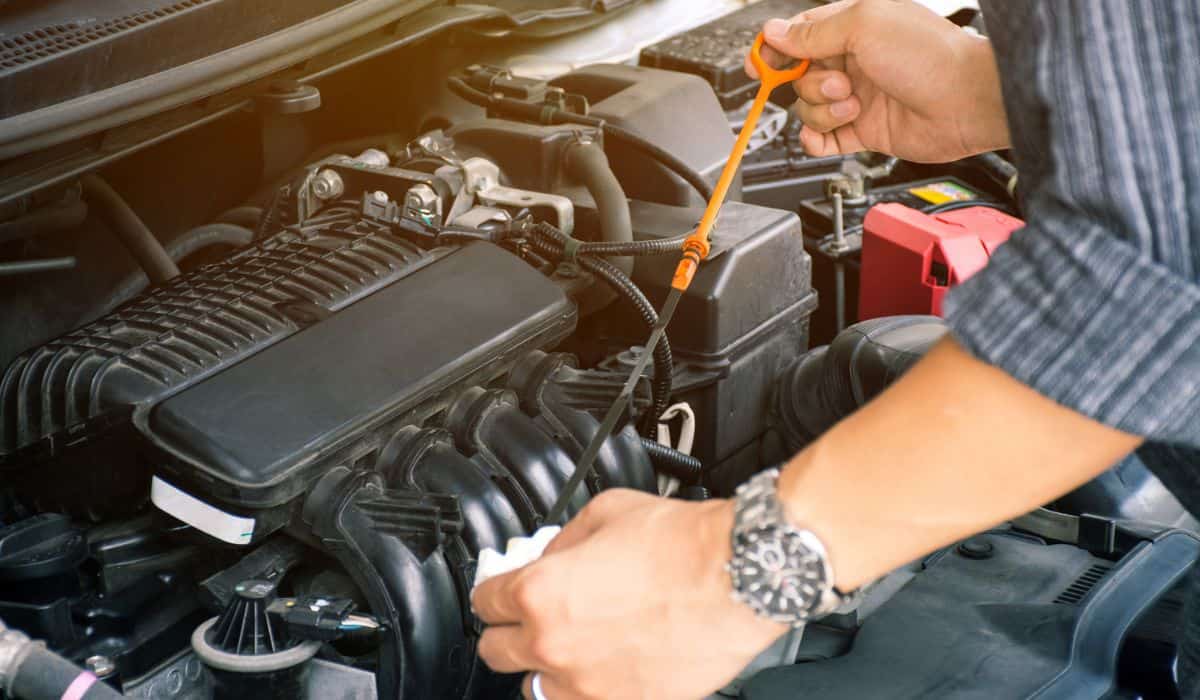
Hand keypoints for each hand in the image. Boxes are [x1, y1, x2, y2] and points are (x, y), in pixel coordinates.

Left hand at [472, 490, 786, 699]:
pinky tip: (607, 662)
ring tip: (575, 642)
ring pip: (536, 686)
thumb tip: (549, 555)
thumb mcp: (605, 513)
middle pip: (496, 651)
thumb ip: (563, 540)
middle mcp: (555, 646)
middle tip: (532, 614)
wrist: (739, 576)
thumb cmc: (682, 545)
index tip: (504, 589)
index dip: (495, 590)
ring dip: (546, 663)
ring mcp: (589, 685)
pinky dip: (587, 685)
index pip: (485, 602)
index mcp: (541, 594)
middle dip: (510, 628)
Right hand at [746, 0, 1010, 162]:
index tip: (760, 64)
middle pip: (799, 76)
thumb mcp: (864, 26)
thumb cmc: (930, 56)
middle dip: (810, 82)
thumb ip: (814, 32)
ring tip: (854, 104)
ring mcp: (856, 97)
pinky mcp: (863, 130)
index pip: (797, 36)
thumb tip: (775, 32)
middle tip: (837, 82)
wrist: (966, 101)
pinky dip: (817, 139)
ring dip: (823, 110)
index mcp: (851, 26)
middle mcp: (852, 61)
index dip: (774, 50)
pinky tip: (827, 134)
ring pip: (808, 109)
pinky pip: (822, 139)